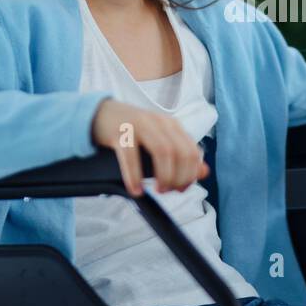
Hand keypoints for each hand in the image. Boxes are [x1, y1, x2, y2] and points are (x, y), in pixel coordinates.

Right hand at [90, 98, 209, 195]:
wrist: (100, 114)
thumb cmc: (132, 132)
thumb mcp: (160, 141)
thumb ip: (182, 155)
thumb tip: (205, 172)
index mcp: (171, 124)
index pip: (191, 150)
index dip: (191, 173)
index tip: (182, 188)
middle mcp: (158, 122)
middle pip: (180, 152)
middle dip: (179, 176)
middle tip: (169, 191)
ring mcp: (139, 125)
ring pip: (162, 151)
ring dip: (164, 175)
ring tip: (158, 190)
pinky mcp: (120, 132)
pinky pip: (131, 157)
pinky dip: (135, 177)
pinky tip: (136, 190)